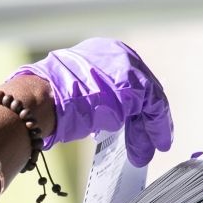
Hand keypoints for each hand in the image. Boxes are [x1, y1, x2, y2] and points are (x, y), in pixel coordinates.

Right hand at [9, 37, 171, 166]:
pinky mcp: (137, 84)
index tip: (135, 124)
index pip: (126, 80)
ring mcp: (129, 67)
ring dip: (150, 128)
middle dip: (144, 120)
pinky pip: (156, 107)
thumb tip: (100, 115)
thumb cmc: (48, 99)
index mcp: (101, 51)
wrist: (44, 98)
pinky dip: (158, 128)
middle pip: (141, 90)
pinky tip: (157, 144)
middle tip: (147, 142)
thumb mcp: (73, 90)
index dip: (133, 106)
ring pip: (150, 99)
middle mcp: (118, 54)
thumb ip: (93, 97)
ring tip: (148, 150)